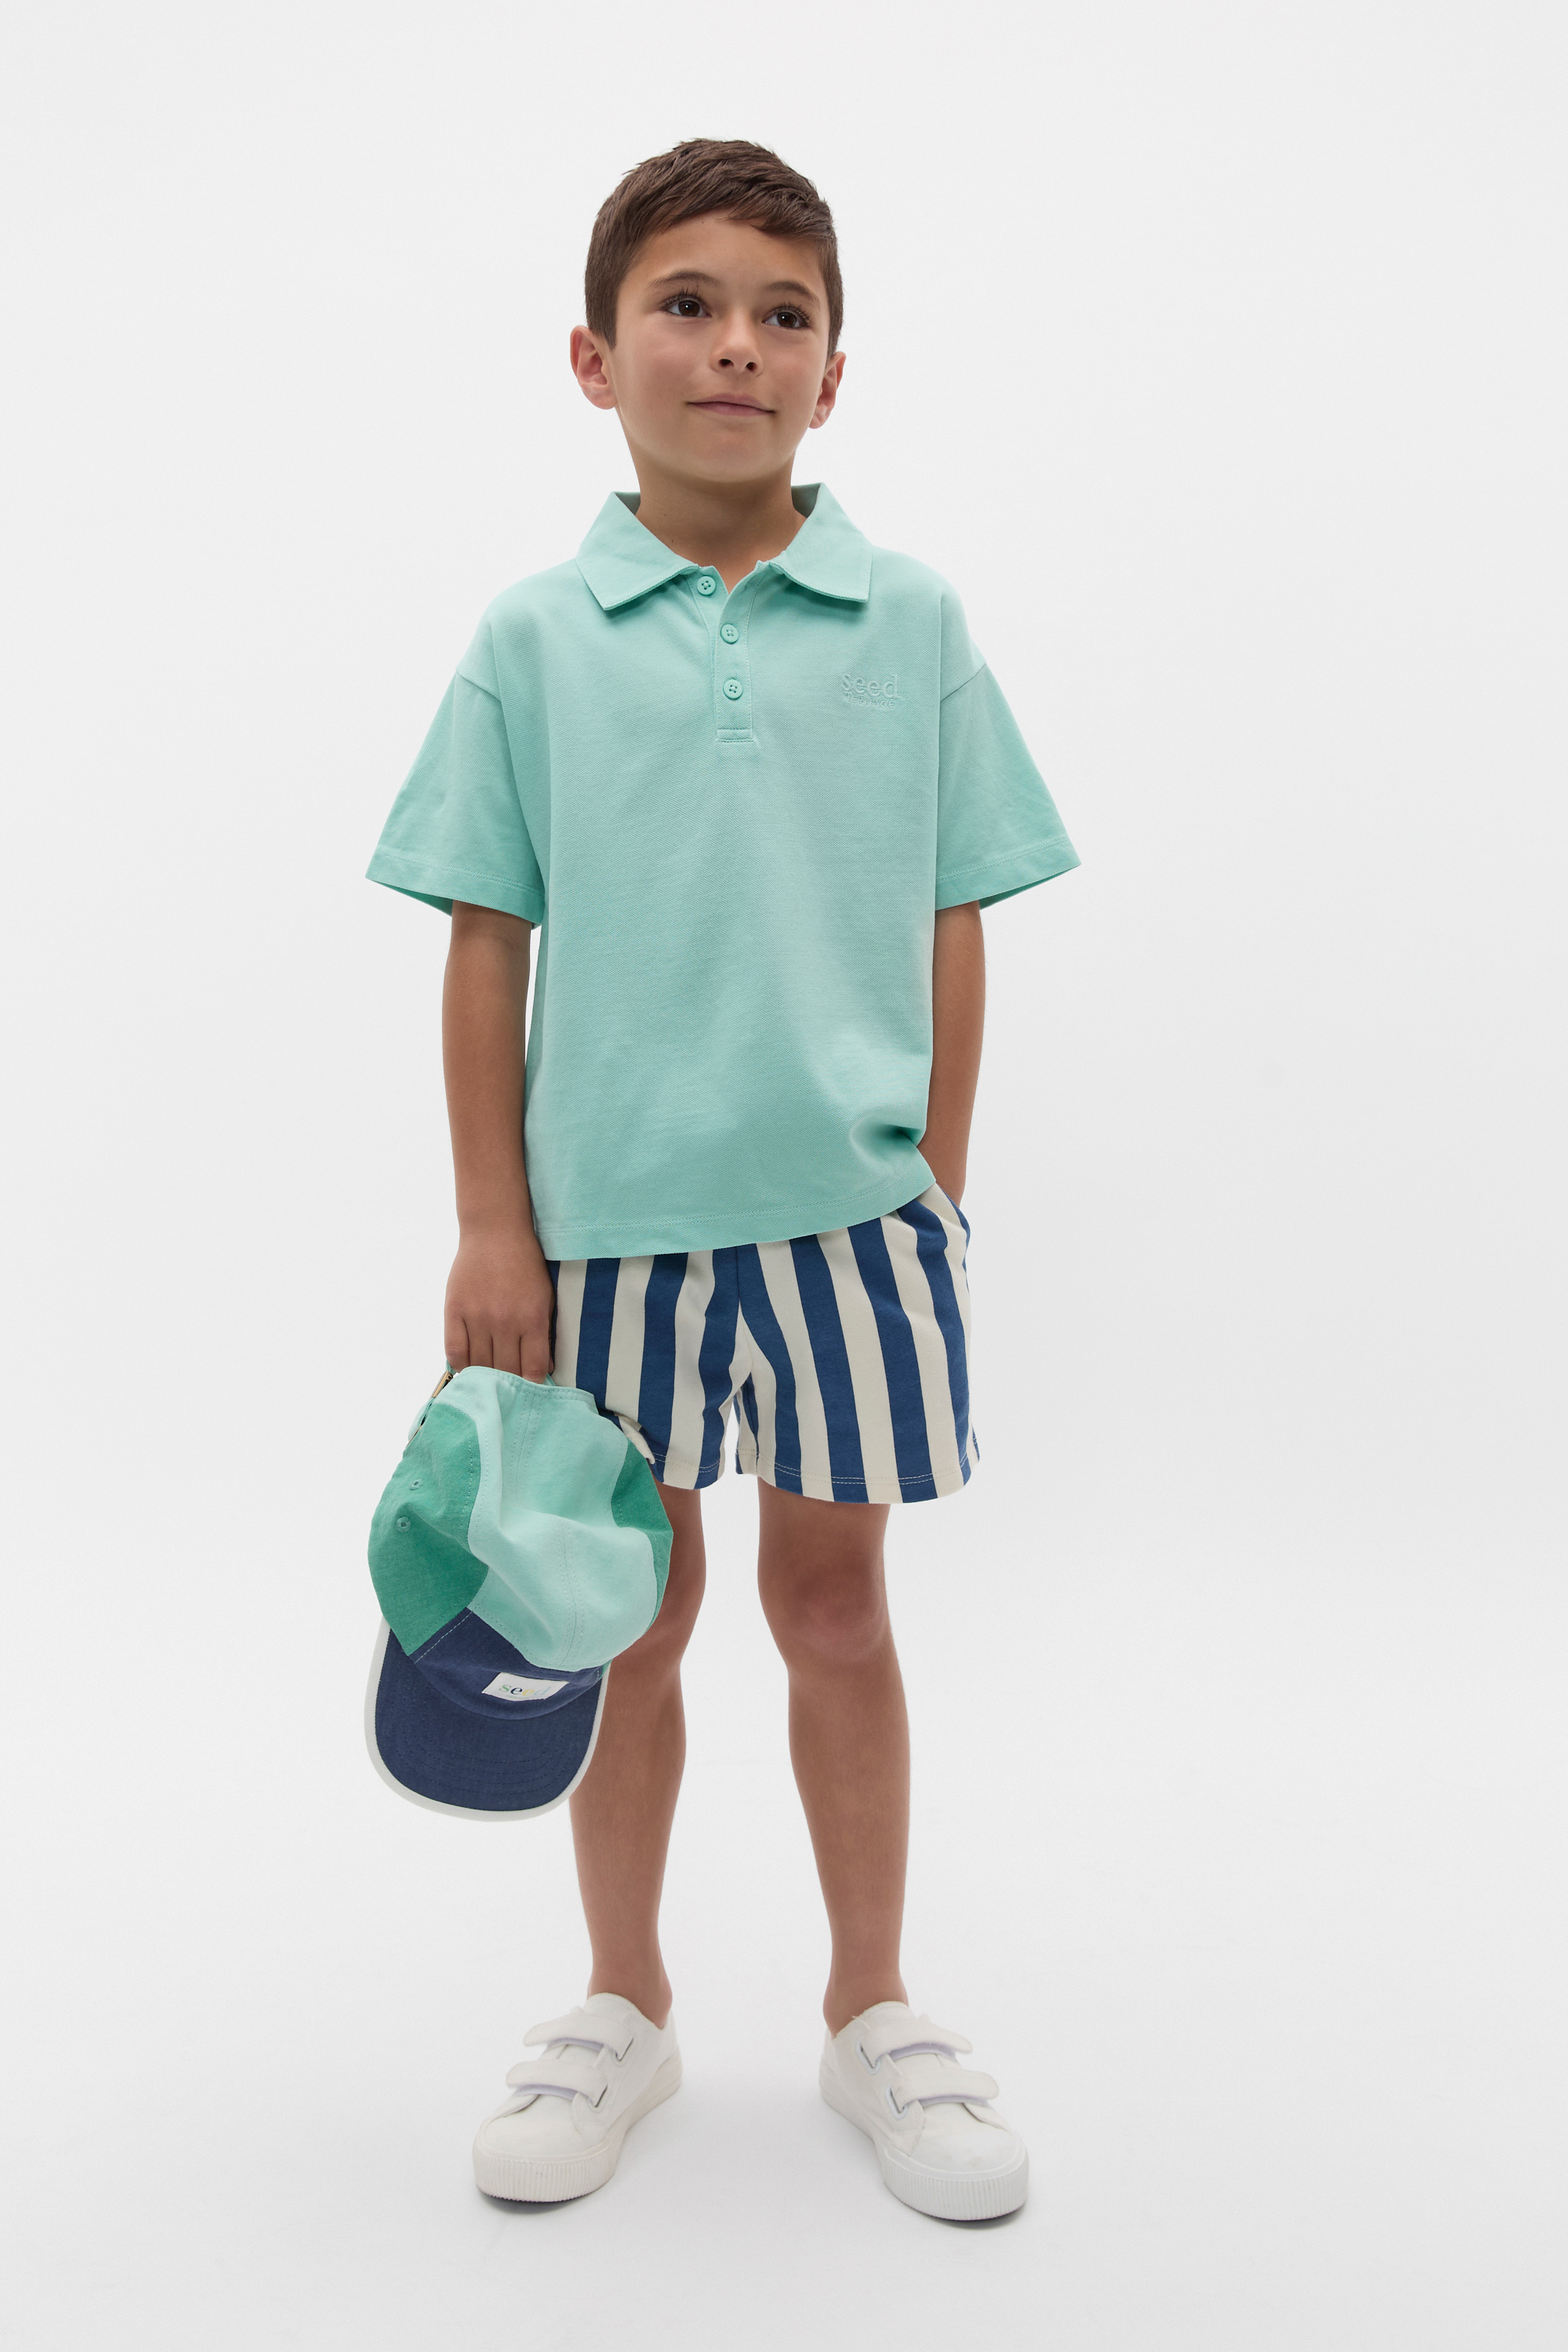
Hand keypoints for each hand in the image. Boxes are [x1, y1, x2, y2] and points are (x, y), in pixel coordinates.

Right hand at [444, 1222, 554, 1379]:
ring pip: (480, 1365)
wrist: (495, 1231)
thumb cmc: (525, 1265)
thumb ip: (544, 1333)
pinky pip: (455, 1351)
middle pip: (506, 1371)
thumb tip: (544, 1369)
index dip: (532, 1387)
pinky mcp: (454, 1311)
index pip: (533, 1369)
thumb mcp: (545, 1297)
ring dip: (485, 1378)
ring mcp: (477, 1317)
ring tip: (488, 1384)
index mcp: (533, 1318)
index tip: (530, 1393)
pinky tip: (468, 1368)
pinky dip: (461, 1366)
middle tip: (508, 1393)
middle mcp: (505, 1321)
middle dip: (509, 1387)